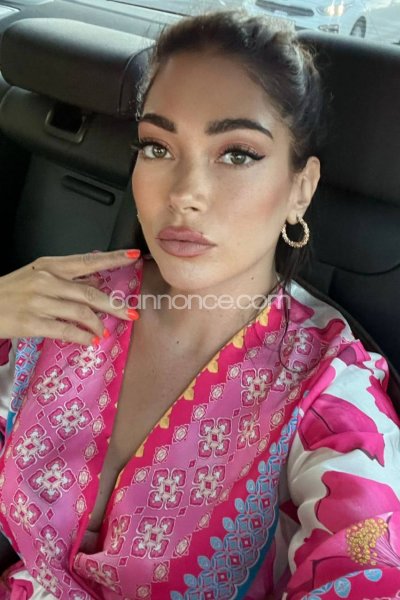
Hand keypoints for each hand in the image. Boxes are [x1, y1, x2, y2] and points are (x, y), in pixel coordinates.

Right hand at [0, 250, 140, 345]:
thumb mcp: (38, 275)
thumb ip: (68, 277)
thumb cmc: (11, 291)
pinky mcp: (32, 322)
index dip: (113, 259)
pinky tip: (89, 341)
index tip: (134, 256)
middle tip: (131, 314)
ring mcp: (39, 301)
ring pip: (80, 311)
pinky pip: (65, 330)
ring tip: (104, 332)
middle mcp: (47, 280)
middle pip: (89, 291)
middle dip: (114, 305)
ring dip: (97, 324)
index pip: (88, 260)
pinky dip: (82, 337)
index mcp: (50, 265)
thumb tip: (97, 279)